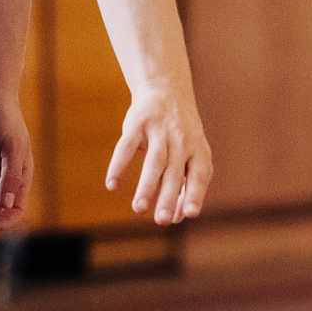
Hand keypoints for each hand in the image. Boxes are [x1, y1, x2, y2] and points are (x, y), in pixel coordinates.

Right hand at [107, 86, 211, 225]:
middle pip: (174, 172)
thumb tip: (175, 218)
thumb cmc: (180, 135)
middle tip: (161, 221)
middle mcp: (182, 140)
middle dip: (168, 197)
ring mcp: (160, 130)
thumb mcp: (189, 154)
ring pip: (154, 162)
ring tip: (139, 209)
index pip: (199, 175)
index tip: (190, 214)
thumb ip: (184, 185)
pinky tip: (112, 185)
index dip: (195, 193)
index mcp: (198, 150)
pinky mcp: (138, 123)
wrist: (166, 90)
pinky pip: (127, 146)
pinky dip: (119, 165)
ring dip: (146, 186)